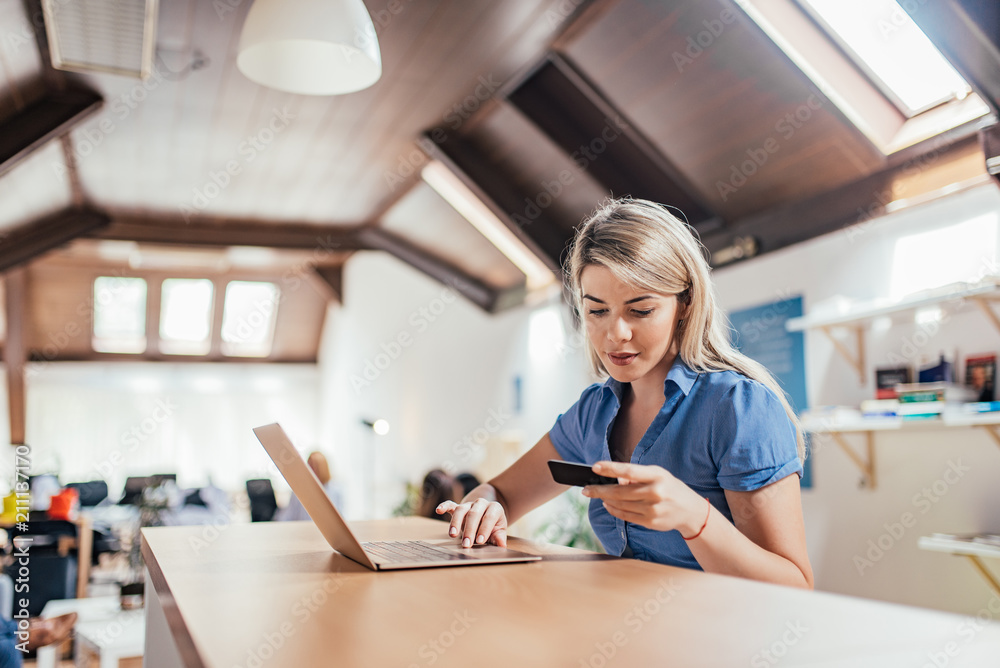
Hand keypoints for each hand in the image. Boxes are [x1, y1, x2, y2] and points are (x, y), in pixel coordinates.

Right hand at [436, 498, 507, 547]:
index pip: (489, 517)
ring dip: (456, 522)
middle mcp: (481, 503)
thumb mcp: (499, 531)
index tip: (480, 541)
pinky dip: (444, 506)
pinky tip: (438, 510)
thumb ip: (499, 537)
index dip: (484, 529)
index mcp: (494, 508)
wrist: (487, 516)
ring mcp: (469, 504)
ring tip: (453, 535)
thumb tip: (502, 546)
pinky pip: (450, 504)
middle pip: (474, 514)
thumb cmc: (493, 527)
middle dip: (470, 530)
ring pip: (461, 510)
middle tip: (466, 544)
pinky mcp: (458, 507)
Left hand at [582, 461, 704, 535]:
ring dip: (605, 500)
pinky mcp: (650, 522)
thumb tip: (615, 478)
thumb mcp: (658, 475)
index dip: (611, 468)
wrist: (690, 511)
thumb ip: (637, 476)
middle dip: (600, 490)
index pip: (630, 471)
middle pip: (620, 492)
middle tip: (586, 489)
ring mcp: (653, 509)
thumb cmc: (670, 487)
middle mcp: (656, 493)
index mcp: (657, 476)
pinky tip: (607, 504)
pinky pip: (625, 516)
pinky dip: (613, 510)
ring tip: (596, 495)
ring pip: (620, 505)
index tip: (595, 467)